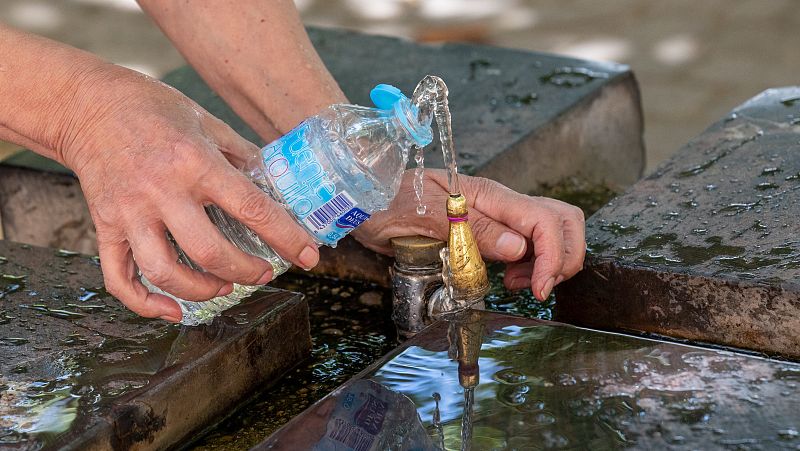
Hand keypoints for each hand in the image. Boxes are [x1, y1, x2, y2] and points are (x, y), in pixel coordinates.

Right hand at [63, 67, 319, 320]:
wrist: (87, 104)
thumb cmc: (154, 108)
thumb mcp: (207, 122)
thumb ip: (242, 155)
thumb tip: (277, 183)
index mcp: (195, 162)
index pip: (251, 209)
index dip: (286, 237)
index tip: (309, 257)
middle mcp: (161, 191)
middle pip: (210, 252)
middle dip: (247, 272)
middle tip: (265, 272)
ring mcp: (129, 212)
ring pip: (166, 272)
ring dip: (203, 290)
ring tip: (225, 286)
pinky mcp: (105, 225)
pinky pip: (120, 278)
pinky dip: (146, 304)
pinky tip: (174, 309)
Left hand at [352, 169, 585, 299]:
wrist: (362, 197)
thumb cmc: (386, 201)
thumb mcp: (424, 217)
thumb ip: (471, 231)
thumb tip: (518, 248)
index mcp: (489, 195)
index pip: (544, 220)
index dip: (553, 256)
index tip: (538, 289)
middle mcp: (499, 203)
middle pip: (562, 219)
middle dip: (564, 257)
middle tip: (537, 287)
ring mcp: (495, 215)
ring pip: (550, 231)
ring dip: (549, 262)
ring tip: (518, 284)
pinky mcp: (486, 230)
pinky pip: (526, 244)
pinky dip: (531, 265)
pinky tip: (509, 278)